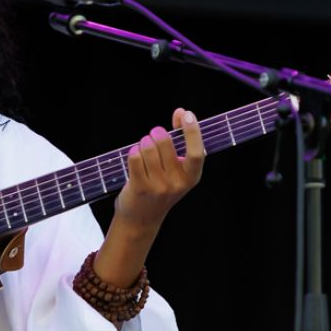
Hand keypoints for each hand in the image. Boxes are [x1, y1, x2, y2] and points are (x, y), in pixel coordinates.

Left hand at [95, 109, 203, 286]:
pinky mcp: (140, 188)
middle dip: (156, 133)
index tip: (186, 114)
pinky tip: (135, 156)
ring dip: (143, 143)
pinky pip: (135, 158)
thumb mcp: (176, 168)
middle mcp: (178, 183)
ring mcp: (159, 187)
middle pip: (165, 143)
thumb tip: (181, 112)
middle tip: (154, 135)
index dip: (192, 131)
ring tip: (143, 148)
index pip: (196, 152)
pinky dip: (133, 152)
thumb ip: (180, 140)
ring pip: (147, 148)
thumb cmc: (160, 186)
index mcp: (191, 177)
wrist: (142, 219)